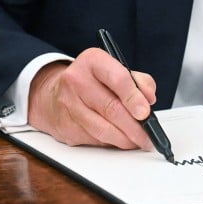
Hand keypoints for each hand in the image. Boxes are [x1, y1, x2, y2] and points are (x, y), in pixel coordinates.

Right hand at [27, 47, 157, 149]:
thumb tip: (148, 99)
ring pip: (103, 129)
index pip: (118, 79)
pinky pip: (94, 139)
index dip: (134, 98)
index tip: (146, 112)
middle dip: (134, 127)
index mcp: (92, 61)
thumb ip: (138, 81)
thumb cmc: (91, 81)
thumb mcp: (115, 69)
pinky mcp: (66, 126)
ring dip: (125, 139)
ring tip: (137, 141)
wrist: (54, 94)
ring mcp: (68, 105)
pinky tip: (119, 139)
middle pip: (111, 108)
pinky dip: (111, 142)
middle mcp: (76, 80)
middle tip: (147, 135)